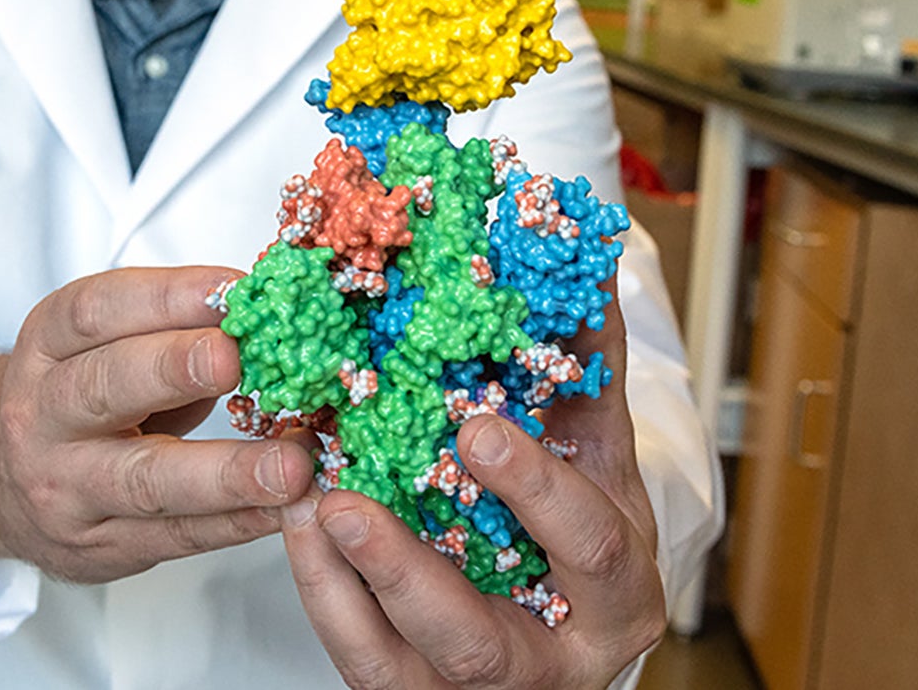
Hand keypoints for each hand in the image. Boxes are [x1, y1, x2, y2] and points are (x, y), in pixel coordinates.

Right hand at [0, 266, 315, 581]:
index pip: (93, 312)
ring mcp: (67, 487)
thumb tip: (269, 316)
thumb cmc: (75, 398)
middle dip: (174, 369)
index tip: (231, 289)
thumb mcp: (97, 347)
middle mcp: (43, 415)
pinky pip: (174, 537)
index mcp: (47, 346)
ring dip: (225, 473)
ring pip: (144, 480)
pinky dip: (235, 523)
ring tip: (291, 465)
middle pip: (104, 388)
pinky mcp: (99, 547)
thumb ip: (168, 329)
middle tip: (238, 358)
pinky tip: (283, 509)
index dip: (164, 297)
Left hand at [279, 287, 665, 687]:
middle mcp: (552, 661)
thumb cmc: (584, 532)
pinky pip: (359, 659)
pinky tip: (299, 529)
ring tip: (308, 507)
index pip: (589, 548)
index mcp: (619, 595)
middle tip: (348, 502)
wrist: (565, 618)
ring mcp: (473, 688)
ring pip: (400, 663)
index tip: (476, 428)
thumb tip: (588, 269)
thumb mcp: (596, 459)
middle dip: (408, 572)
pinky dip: (322, 593)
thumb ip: (588, 376)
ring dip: (343, 583)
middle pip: (476, 638)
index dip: (536, 490)